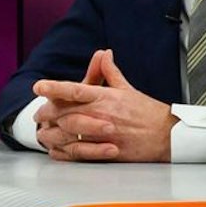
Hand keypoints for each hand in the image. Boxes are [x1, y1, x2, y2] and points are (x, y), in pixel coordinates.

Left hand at [31, 49, 175, 161]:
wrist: (167, 135)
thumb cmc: (148, 112)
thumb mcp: (127, 88)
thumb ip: (110, 72)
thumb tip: (104, 54)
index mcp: (106, 97)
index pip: (75, 89)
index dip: (54, 87)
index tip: (39, 86)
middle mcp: (101, 114)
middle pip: (65, 112)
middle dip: (47, 113)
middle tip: (38, 114)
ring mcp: (102, 134)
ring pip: (68, 133)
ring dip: (52, 133)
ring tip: (43, 132)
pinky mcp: (106, 151)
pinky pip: (78, 152)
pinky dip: (64, 152)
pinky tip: (56, 150)